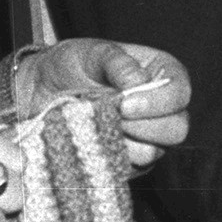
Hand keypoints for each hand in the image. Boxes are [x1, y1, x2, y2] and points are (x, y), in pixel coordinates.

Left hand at [10, 39, 191, 169]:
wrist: (41, 90)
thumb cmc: (73, 64)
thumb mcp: (93, 52)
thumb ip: (117, 62)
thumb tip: (137, 82)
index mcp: (162, 75)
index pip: (180, 93)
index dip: (158, 102)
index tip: (124, 102)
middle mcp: (160, 109)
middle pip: (177, 129)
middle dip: (143, 126)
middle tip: (112, 115)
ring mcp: (145, 138)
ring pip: (153, 153)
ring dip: (121, 140)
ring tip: (95, 124)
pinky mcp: (126, 161)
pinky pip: (127, 169)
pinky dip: (106, 156)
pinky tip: (89, 139)